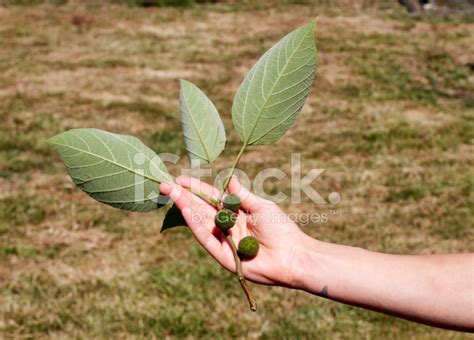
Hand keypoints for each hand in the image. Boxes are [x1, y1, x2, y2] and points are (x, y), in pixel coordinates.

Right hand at [160, 176, 308, 286]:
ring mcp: (223, 240)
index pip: (210, 198)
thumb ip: (241, 195)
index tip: (180, 178)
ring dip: (185, 207)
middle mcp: (226, 225)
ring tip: (172, 193)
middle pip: (200, 209)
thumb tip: (229, 179)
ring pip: (200, 222)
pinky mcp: (222, 256)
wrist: (291, 254)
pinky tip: (186, 211)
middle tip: (165, 184)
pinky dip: (196, 225)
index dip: (196, 188)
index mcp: (234, 212)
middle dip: (183, 196)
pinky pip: (206, 239)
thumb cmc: (280, 228)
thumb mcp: (260, 206)